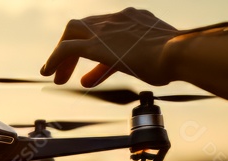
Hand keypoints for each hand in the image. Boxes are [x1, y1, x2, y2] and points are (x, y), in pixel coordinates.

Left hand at [40, 8, 180, 86]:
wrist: (178, 53)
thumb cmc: (177, 59)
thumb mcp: (159, 57)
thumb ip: (145, 61)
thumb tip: (137, 72)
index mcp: (137, 18)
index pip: (110, 30)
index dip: (99, 49)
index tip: (97, 68)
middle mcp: (119, 18)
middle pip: (87, 27)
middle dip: (76, 49)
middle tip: (69, 72)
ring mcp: (106, 29)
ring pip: (72, 33)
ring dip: (63, 55)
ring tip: (56, 75)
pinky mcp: (95, 44)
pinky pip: (66, 48)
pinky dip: (55, 59)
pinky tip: (49, 72)